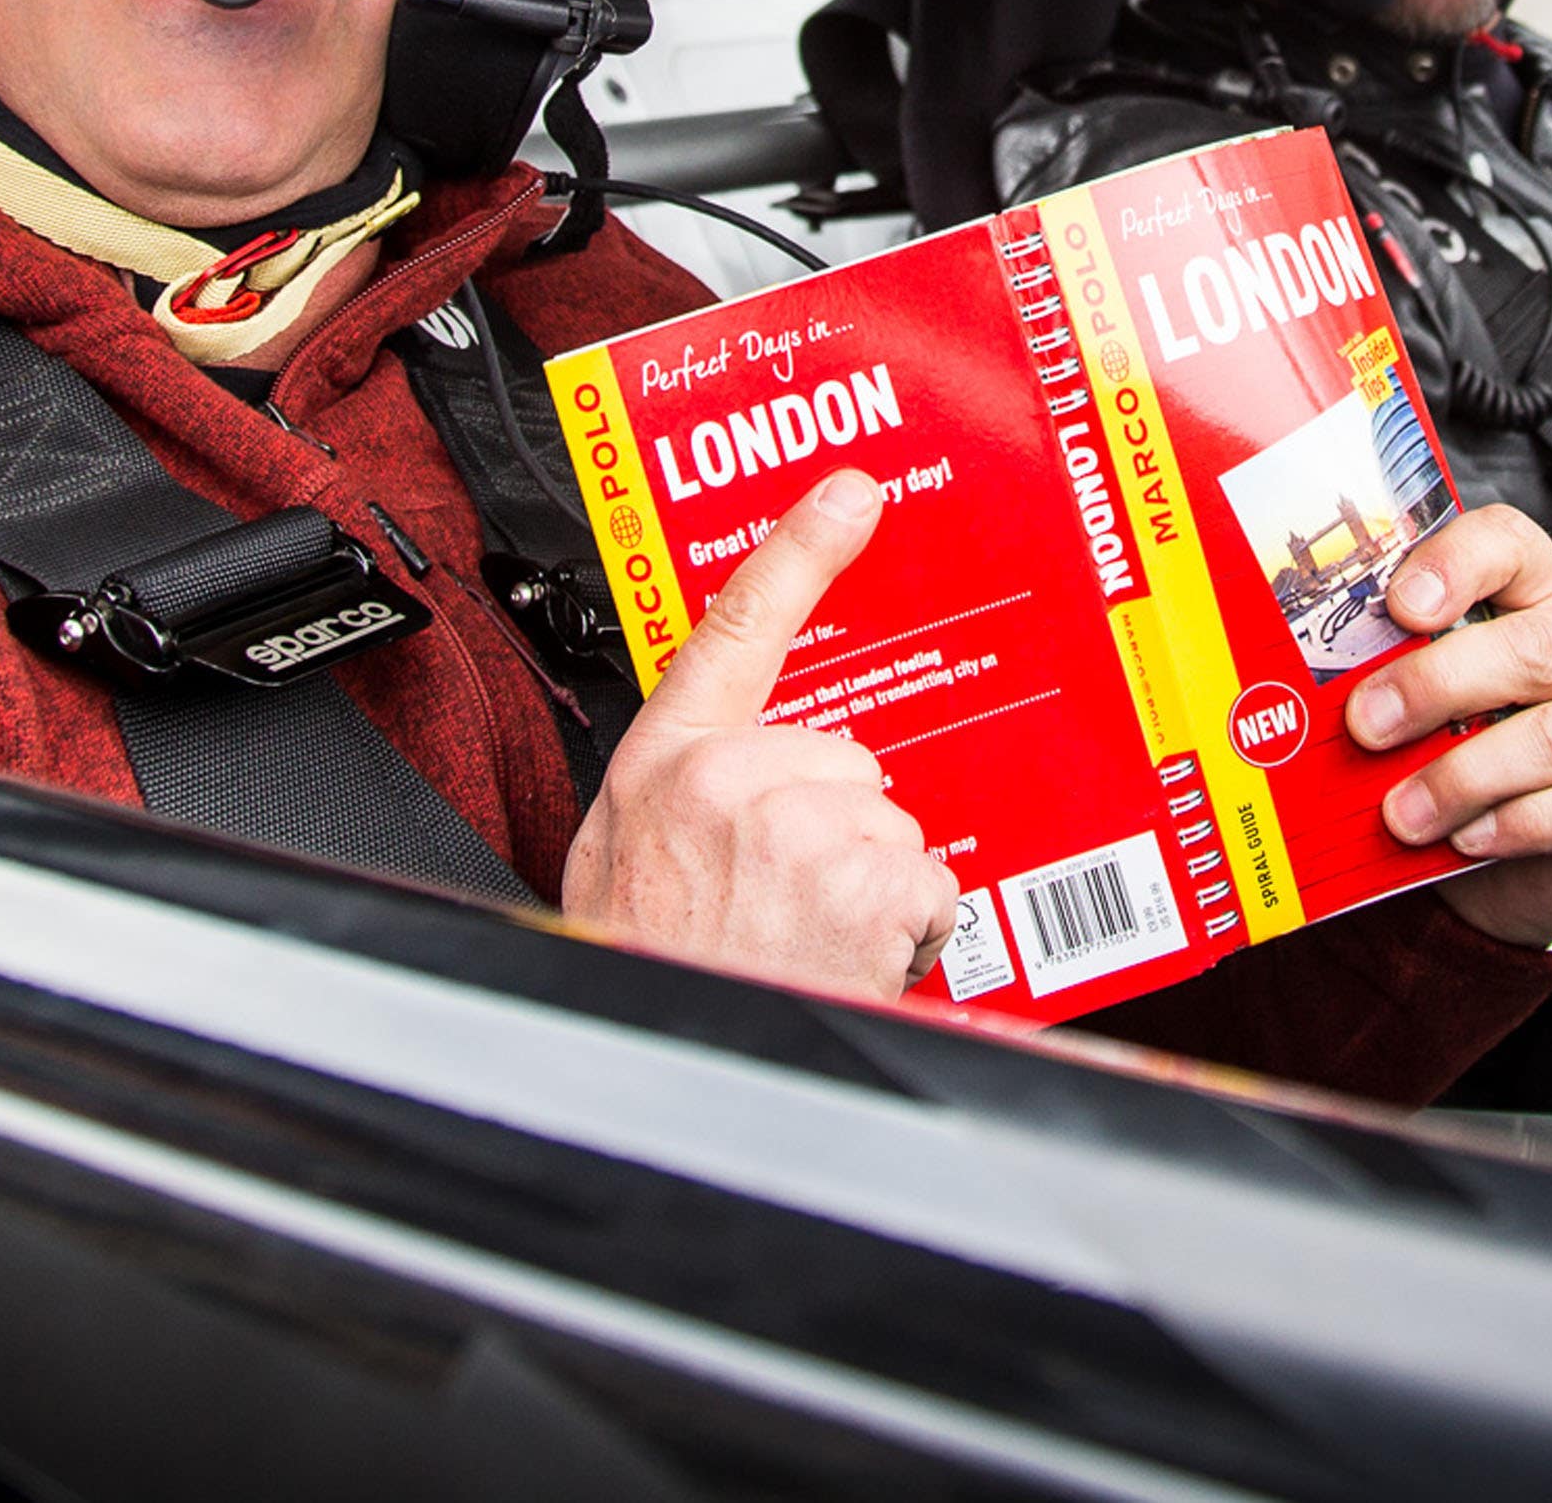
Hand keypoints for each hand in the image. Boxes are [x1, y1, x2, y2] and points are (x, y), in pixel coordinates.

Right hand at [562, 470, 963, 999]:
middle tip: (782, 899)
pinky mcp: (859, 887)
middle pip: (851, 760)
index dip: (800, 551)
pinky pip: (927, 887)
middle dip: (840, 831)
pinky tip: (847, 961)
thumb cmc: (642, 965)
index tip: (853, 493)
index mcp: (670, 761)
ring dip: (872, 889)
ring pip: (893, 827)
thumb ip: (688, 791)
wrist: (660, 1059)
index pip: (737, 631)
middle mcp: (728, 780)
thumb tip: (746, 776)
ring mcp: (798, 830)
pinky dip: (905, 934)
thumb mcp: (625, 855)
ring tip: (806, 940)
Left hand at [1342, 504, 1551, 949]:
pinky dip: (1516, 825)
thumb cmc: (1473, 767)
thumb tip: (1301, 690)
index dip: (1456, 563)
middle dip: (1439, 684)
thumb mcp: (1432, 714)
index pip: (1512, 545)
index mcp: (1543, 602)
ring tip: (1403, 812)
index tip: (1399, 606)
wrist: (1529, 871)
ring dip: (1465, 776)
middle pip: (1535, 645)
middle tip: (1368, 724)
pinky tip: (1468, 838)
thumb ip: (1392, 684)